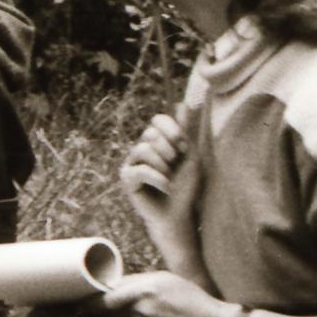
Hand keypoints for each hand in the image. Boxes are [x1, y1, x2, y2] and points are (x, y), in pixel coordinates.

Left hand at [93, 272, 238, 316]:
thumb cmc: (190, 299)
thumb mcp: (165, 279)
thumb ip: (136, 282)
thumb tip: (111, 285)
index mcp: (144, 290)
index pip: (104, 299)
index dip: (87, 302)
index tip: (77, 302)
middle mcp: (141, 311)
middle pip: (106, 312)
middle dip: (95, 311)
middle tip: (83, 309)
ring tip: (134, 312)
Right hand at [122, 113, 211, 284]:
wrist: (180, 214)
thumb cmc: (187, 187)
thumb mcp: (190, 155)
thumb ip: (185, 130)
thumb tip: (183, 102)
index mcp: (157, 141)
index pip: (157, 120)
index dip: (172, 130)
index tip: (183, 146)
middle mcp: (142, 148)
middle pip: (151, 134)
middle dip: (169, 151)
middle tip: (175, 166)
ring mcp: (132, 163)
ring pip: (144, 150)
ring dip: (163, 166)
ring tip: (169, 179)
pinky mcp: (127, 179)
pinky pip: (139, 170)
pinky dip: (157, 178)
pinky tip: (165, 187)